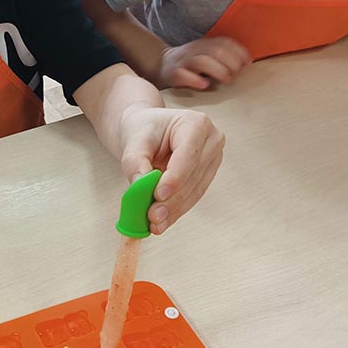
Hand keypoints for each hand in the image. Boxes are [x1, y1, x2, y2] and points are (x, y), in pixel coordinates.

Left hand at [118, 107, 223, 233]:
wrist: (147, 131)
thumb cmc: (142, 130)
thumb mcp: (134, 141)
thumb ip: (135, 162)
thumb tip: (141, 186)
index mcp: (196, 123)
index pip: (188, 154)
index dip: (175, 177)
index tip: (158, 195)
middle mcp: (211, 140)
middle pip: (193, 175)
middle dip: (172, 200)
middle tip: (152, 217)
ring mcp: (213, 159)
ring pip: (195, 190)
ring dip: (174, 210)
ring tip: (155, 224)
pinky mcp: (207, 175)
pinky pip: (193, 196)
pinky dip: (176, 210)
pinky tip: (163, 222)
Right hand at [157, 38, 249, 90]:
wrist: (160, 64)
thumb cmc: (190, 63)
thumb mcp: (205, 54)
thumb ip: (223, 55)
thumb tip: (247, 61)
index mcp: (203, 44)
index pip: (223, 42)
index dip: (237, 51)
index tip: (248, 62)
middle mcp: (193, 50)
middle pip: (214, 51)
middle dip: (230, 62)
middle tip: (236, 72)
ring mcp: (183, 61)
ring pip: (201, 61)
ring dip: (217, 70)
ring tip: (226, 79)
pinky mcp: (173, 74)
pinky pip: (183, 75)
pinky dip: (195, 80)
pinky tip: (205, 85)